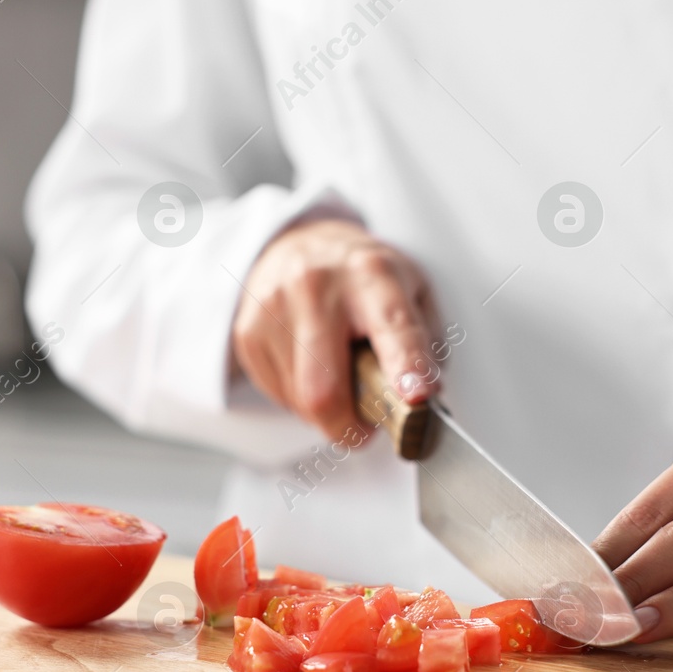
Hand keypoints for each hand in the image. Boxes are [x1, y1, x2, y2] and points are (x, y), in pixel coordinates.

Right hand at [234, 217, 438, 440]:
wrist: (299, 242)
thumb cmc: (362, 276)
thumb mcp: (411, 289)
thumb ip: (425, 343)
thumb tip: (423, 398)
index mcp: (371, 274)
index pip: (392, 328)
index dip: (406, 368)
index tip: (417, 397)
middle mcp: (317, 285)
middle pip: (324, 388)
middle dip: (348, 426)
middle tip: (364, 429)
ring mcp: (274, 308)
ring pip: (300, 401)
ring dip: (325, 410)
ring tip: (337, 377)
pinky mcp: (247, 332)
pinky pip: (278, 395)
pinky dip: (299, 399)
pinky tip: (309, 368)